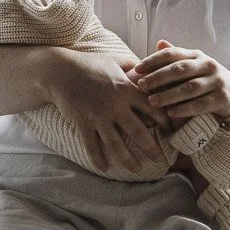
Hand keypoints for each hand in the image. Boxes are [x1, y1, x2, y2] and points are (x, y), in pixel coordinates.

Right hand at [44, 47, 171, 173]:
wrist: (60, 71)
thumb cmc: (89, 63)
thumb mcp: (114, 59)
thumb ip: (132, 65)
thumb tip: (146, 67)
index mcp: (125, 88)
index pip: (151, 107)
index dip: (164, 121)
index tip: (170, 131)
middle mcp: (115, 104)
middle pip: (138, 131)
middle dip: (151, 148)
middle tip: (160, 159)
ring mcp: (98, 115)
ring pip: (116, 144)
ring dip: (128, 159)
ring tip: (136, 169)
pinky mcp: (82, 123)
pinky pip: (92, 146)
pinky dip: (98, 159)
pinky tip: (105, 168)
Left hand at [133, 40, 229, 122]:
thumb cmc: (213, 82)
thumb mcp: (197, 67)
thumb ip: (178, 57)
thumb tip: (158, 43)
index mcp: (198, 55)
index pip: (172, 53)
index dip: (153, 60)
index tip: (137, 68)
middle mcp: (208, 65)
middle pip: (179, 69)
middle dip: (157, 77)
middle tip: (140, 85)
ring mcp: (217, 81)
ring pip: (189, 87)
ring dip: (168, 94)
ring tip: (152, 101)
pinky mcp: (224, 98)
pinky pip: (201, 104)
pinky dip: (185, 109)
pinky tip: (171, 113)